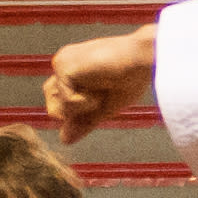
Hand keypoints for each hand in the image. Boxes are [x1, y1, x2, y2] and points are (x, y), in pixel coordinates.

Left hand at [44, 28, 156, 143]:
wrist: (144, 57)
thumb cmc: (132, 77)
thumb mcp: (105, 106)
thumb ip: (83, 121)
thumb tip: (64, 140)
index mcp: (71, 71)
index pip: (59, 106)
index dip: (81, 112)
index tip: (104, 94)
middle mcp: (62, 65)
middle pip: (54, 109)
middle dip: (80, 111)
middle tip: (103, 92)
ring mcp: (61, 64)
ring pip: (60, 108)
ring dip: (86, 106)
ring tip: (104, 85)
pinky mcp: (63, 66)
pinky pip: (68, 103)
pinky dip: (88, 101)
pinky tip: (102, 83)